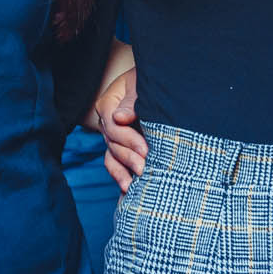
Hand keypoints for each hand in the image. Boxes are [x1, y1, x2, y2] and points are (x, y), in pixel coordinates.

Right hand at [91, 66, 145, 192]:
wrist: (164, 87)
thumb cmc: (154, 84)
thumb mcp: (143, 85)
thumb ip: (133, 101)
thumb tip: (119, 118)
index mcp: (109, 102)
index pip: (113, 125)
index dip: (128, 138)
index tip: (146, 149)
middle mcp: (107, 120)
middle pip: (112, 142)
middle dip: (129, 156)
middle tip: (145, 168)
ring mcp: (113, 136)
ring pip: (111, 156)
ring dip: (124, 170)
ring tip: (134, 184)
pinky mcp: (121, 148)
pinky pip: (114, 164)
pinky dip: (120, 176)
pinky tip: (128, 189)